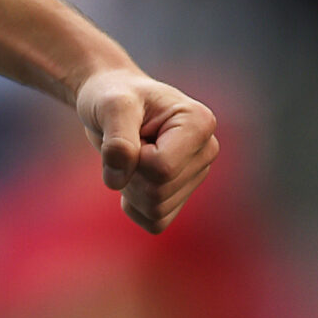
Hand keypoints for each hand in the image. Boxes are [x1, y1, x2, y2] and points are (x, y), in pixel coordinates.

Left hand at [75, 66, 219, 233]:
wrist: (112, 104)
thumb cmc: (113, 96)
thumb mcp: (110, 105)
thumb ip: (117, 139)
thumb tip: (117, 181)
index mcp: (200, 123)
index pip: (162, 168)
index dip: (132, 157)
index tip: (129, 130)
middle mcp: (206, 151)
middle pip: (158, 190)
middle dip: (129, 172)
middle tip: (125, 141)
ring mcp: (197, 176)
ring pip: (156, 210)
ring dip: (129, 186)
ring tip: (130, 154)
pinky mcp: (182, 195)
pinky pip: (154, 222)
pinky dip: (134, 204)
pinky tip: (132, 176)